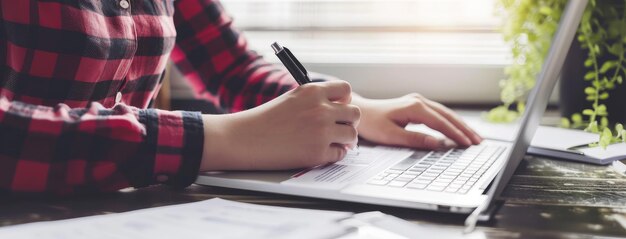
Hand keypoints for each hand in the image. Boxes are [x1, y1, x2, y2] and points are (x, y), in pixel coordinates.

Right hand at [200, 81, 359, 170]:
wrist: (244, 139)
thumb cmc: (264, 120)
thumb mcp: (292, 99)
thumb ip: (316, 101)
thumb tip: (342, 109)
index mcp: (313, 91)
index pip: (346, 90)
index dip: (345, 101)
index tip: (339, 109)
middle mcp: (321, 109)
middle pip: (355, 113)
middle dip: (349, 122)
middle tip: (339, 129)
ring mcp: (321, 132)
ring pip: (351, 135)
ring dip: (344, 139)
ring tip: (332, 142)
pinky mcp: (318, 153)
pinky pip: (339, 154)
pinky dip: (333, 155)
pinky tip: (320, 152)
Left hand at [352, 93, 481, 149]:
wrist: (361, 112)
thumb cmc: (372, 124)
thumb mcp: (391, 136)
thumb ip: (415, 139)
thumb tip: (437, 144)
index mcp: (413, 107)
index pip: (440, 123)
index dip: (456, 134)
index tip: (468, 144)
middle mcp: (418, 101)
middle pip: (447, 115)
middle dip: (464, 129)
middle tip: (479, 142)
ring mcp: (418, 101)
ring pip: (445, 113)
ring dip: (460, 125)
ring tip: (474, 137)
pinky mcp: (417, 104)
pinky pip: (439, 113)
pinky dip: (450, 122)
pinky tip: (458, 129)